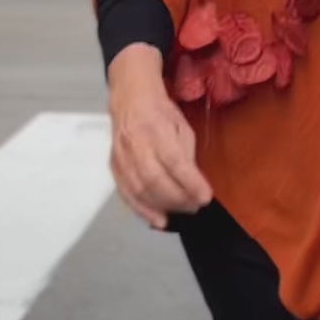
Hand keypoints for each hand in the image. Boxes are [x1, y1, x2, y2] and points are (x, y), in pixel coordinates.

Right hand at [107, 43, 212, 229]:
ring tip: (180, 213)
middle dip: (178, 199)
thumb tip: (194, 185)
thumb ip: (186, 156)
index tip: (205, 197)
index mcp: (156, 129)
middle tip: (194, 207)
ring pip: (140, 190)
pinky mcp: (114, 167)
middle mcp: (136, 144)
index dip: (190, 183)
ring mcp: (122, 157)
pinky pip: (126, 194)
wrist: (129, 99)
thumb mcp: (182, 127)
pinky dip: (142, 210)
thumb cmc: (160, 113)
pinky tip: (157, 219)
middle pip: (155, 179)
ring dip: (162, 207)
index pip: (174, 162)